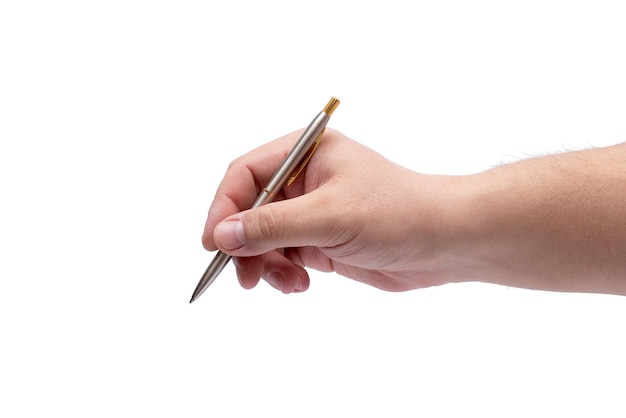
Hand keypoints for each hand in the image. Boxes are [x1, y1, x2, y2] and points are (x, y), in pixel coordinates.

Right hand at [202, 128, 454, 292]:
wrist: (445, 242)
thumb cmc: (398, 213)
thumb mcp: (329, 217)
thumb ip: (272, 226)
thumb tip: (222, 235)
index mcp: (305, 154)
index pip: (246, 174)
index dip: (223, 207)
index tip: (213, 242)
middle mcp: (304, 180)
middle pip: (250, 209)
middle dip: (244, 244)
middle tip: (243, 276)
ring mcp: (312, 212)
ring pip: (264, 239)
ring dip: (265, 263)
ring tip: (286, 282)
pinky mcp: (321, 240)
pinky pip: (284, 256)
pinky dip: (284, 273)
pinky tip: (301, 284)